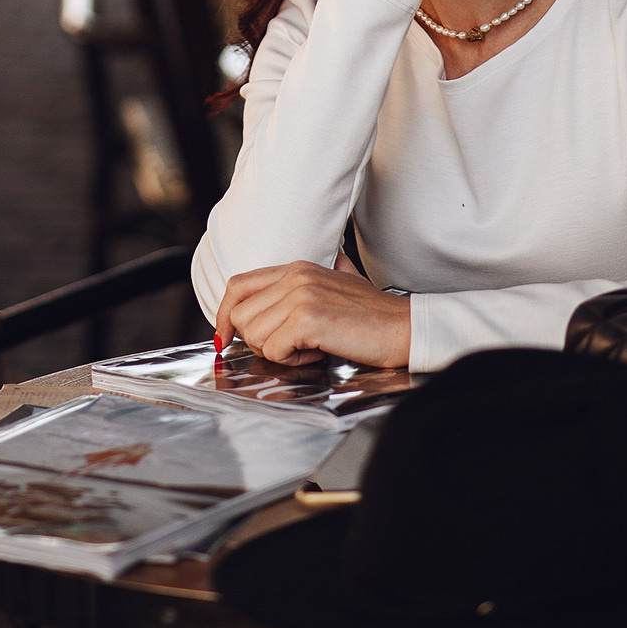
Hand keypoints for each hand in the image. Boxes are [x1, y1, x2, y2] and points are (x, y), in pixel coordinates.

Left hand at [215, 259, 410, 368]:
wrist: (403, 327)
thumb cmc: (373, 314)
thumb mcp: (336, 283)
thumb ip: (309, 280)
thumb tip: (280, 292)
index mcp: (295, 267)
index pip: (238, 285)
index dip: (223, 314)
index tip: (225, 337)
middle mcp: (294, 276)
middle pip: (239, 315)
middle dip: (258, 340)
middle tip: (291, 345)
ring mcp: (300, 296)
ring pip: (253, 334)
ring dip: (278, 351)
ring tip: (309, 346)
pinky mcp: (308, 319)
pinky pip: (273, 350)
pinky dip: (292, 359)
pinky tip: (317, 352)